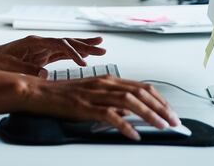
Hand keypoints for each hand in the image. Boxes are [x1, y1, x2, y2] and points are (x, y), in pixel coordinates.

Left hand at [0, 36, 105, 75]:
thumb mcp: (10, 66)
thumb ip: (27, 69)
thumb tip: (45, 73)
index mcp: (35, 42)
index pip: (59, 44)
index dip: (72, 52)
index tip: (83, 62)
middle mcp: (41, 43)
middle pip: (67, 42)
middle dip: (85, 45)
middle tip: (102, 47)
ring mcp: (42, 49)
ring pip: (67, 47)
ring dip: (82, 48)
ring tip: (100, 48)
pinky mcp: (42, 56)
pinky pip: (61, 54)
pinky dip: (73, 55)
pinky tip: (83, 57)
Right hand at [20, 74, 178, 140]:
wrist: (40, 92)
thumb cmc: (65, 94)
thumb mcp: (93, 93)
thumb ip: (112, 101)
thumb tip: (131, 113)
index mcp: (109, 79)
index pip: (142, 86)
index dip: (159, 99)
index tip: (170, 111)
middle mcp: (105, 83)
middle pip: (140, 92)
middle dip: (161, 107)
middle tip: (173, 121)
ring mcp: (96, 94)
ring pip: (130, 102)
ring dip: (149, 114)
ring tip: (161, 126)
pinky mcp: (85, 106)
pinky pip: (109, 115)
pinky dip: (125, 125)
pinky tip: (133, 134)